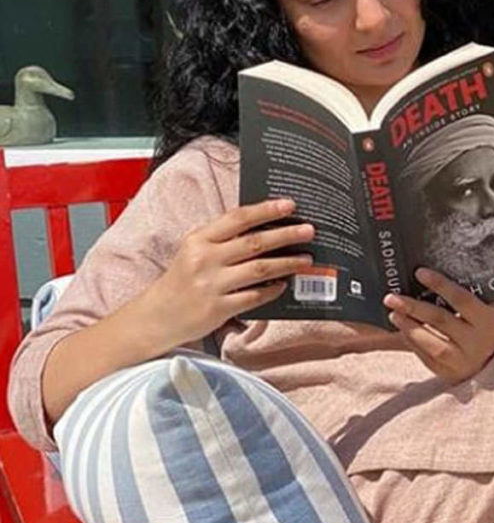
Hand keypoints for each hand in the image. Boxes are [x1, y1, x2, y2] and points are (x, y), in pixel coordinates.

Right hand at [140, 198, 314, 350]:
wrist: (156, 317)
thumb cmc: (181, 280)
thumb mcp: (194, 251)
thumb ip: (223, 240)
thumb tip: (265, 229)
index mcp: (199, 239)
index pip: (238, 218)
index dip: (266, 210)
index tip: (290, 205)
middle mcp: (204, 259)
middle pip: (254, 242)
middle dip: (286, 235)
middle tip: (309, 231)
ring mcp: (211, 285)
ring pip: (260, 269)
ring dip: (287, 263)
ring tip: (306, 259)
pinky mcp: (218, 309)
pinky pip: (254, 296)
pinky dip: (272, 289)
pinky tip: (284, 284)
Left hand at [383, 267, 493, 384]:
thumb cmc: (490, 327)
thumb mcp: (487, 310)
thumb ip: (464, 300)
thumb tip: (430, 279)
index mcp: (490, 321)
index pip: (461, 299)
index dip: (440, 284)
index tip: (420, 272)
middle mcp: (478, 343)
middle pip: (441, 321)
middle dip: (413, 307)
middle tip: (392, 297)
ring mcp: (465, 362)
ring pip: (432, 344)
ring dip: (410, 327)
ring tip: (393, 314)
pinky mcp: (452, 375)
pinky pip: (428, 359)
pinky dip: (414, 343)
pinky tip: (404, 330)